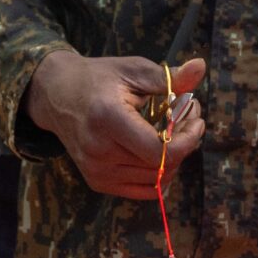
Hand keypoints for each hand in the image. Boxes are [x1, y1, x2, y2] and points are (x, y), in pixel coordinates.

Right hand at [27, 49, 206, 198]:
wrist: (56, 96)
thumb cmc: (98, 78)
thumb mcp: (133, 70)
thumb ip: (168, 77)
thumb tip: (201, 67)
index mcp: (108, 119)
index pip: (158, 150)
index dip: (187, 140)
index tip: (197, 119)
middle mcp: (99, 151)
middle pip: (160, 166)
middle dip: (185, 143)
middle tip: (189, 117)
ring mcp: (96, 171)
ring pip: (154, 180)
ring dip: (174, 158)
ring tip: (175, 131)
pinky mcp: (97, 181)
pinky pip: (141, 191)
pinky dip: (159, 175)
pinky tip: (161, 153)